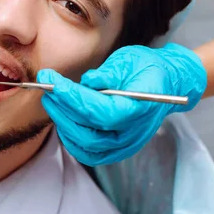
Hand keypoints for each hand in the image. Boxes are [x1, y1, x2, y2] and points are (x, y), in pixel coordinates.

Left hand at [37, 43, 206, 165]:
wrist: (167, 82)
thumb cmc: (147, 68)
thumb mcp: (130, 60)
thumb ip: (109, 73)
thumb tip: (87, 82)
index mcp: (139, 109)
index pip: (100, 111)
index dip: (73, 97)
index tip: (52, 81)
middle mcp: (132, 133)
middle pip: (89, 132)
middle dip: (62, 109)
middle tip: (47, 87)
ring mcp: (125, 145)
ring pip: (86, 145)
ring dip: (63, 122)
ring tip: (52, 99)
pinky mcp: (117, 149)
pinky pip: (89, 153)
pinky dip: (71, 138)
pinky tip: (62, 118)